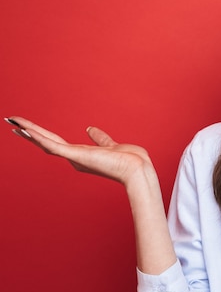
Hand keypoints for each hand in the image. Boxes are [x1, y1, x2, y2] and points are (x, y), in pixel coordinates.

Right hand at [5, 116, 155, 187]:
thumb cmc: (129, 161)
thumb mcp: (111, 145)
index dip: (41, 134)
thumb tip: (89, 129)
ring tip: (12, 122)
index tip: (28, 127)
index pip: (56, 142)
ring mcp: (74, 158)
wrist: (137, 170)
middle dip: (28, 132)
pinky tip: (26, 130)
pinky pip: (53, 146)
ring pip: (46, 142)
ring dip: (29, 131)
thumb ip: (100, 138)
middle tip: (11, 122)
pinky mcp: (77, 156)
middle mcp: (74, 158)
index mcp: (81, 155)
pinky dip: (39, 138)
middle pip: (46, 142)